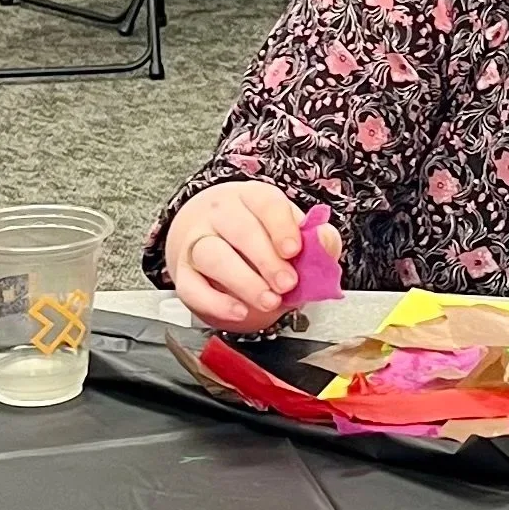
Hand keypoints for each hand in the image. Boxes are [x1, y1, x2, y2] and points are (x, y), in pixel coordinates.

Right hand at [163, 180, 339, 331]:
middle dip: (266, 259)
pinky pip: (192, 287)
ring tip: (268, 301)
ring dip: (243, 281)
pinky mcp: (183, 274)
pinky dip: (215, 303)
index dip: (281, 227)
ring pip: (212, 254)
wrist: (211, 251)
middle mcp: (219, 214)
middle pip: (238, 229)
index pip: (264, 203)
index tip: (294, 251)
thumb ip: (316, 241)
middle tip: (287, 284)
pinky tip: (239, 311)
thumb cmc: (260, 243)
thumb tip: (325, 240)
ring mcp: (196, 242)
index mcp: (250, 198)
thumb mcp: (292, 238)